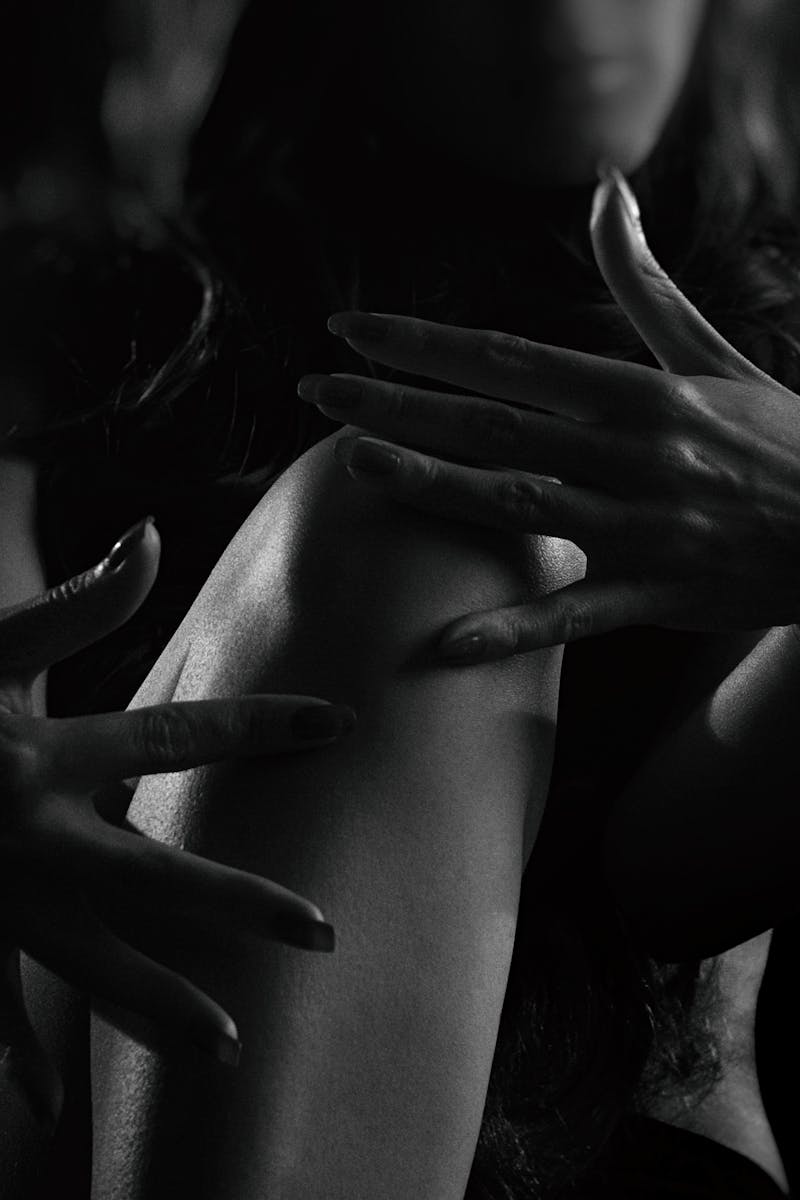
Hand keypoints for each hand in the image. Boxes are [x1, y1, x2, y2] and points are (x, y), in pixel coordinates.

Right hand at [0, 518, 352, 1129]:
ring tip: (229, 1047)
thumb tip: (149, 535)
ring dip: (160, 1009)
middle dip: (244, 907)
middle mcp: (36, 837)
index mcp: (50, 755)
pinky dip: (12, 1059)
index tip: (339, 725)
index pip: (182, 737)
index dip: (264, 725)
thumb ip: (74, 605)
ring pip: (93, 966)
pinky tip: (50, 1112)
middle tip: (324, 935)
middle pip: (160, 880)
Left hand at [298, 165, 799, 659]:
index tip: (351, 332)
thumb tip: (605, 191)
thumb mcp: (710, 355)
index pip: (508, 360)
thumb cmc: (778, 436)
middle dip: (398, 405)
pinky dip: (512, 631)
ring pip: (517, 505)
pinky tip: (443, 647)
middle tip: (317, 392)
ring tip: (355, 466)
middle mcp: (629, 453)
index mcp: (637, 393)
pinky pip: (574, 616)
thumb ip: (645, 283)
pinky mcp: (656, 593)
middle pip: (492, 424)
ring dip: (432, 485)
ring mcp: (640, 526)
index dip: (424, 345)